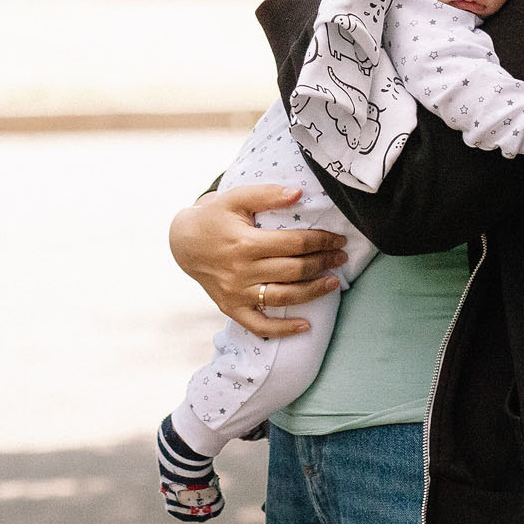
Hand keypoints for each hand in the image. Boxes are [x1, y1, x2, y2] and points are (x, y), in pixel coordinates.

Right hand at [169, 184, 346, 339]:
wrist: (183, 242)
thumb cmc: (214, 217)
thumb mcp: (235, 198)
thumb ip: (266, 194)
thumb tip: (299, 194)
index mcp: (245, 242)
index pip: (294, 243)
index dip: (321, 241)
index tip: (337, 239)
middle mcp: (241, 270)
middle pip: (293, 270)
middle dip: (323, 263)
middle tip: (340, 257)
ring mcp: (236, 293)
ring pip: (283, 297)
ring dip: (313, 291)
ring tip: (333, 283)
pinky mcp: (231, 308)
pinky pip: (260, 325)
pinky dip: (283, 329)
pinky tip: (306, 325)